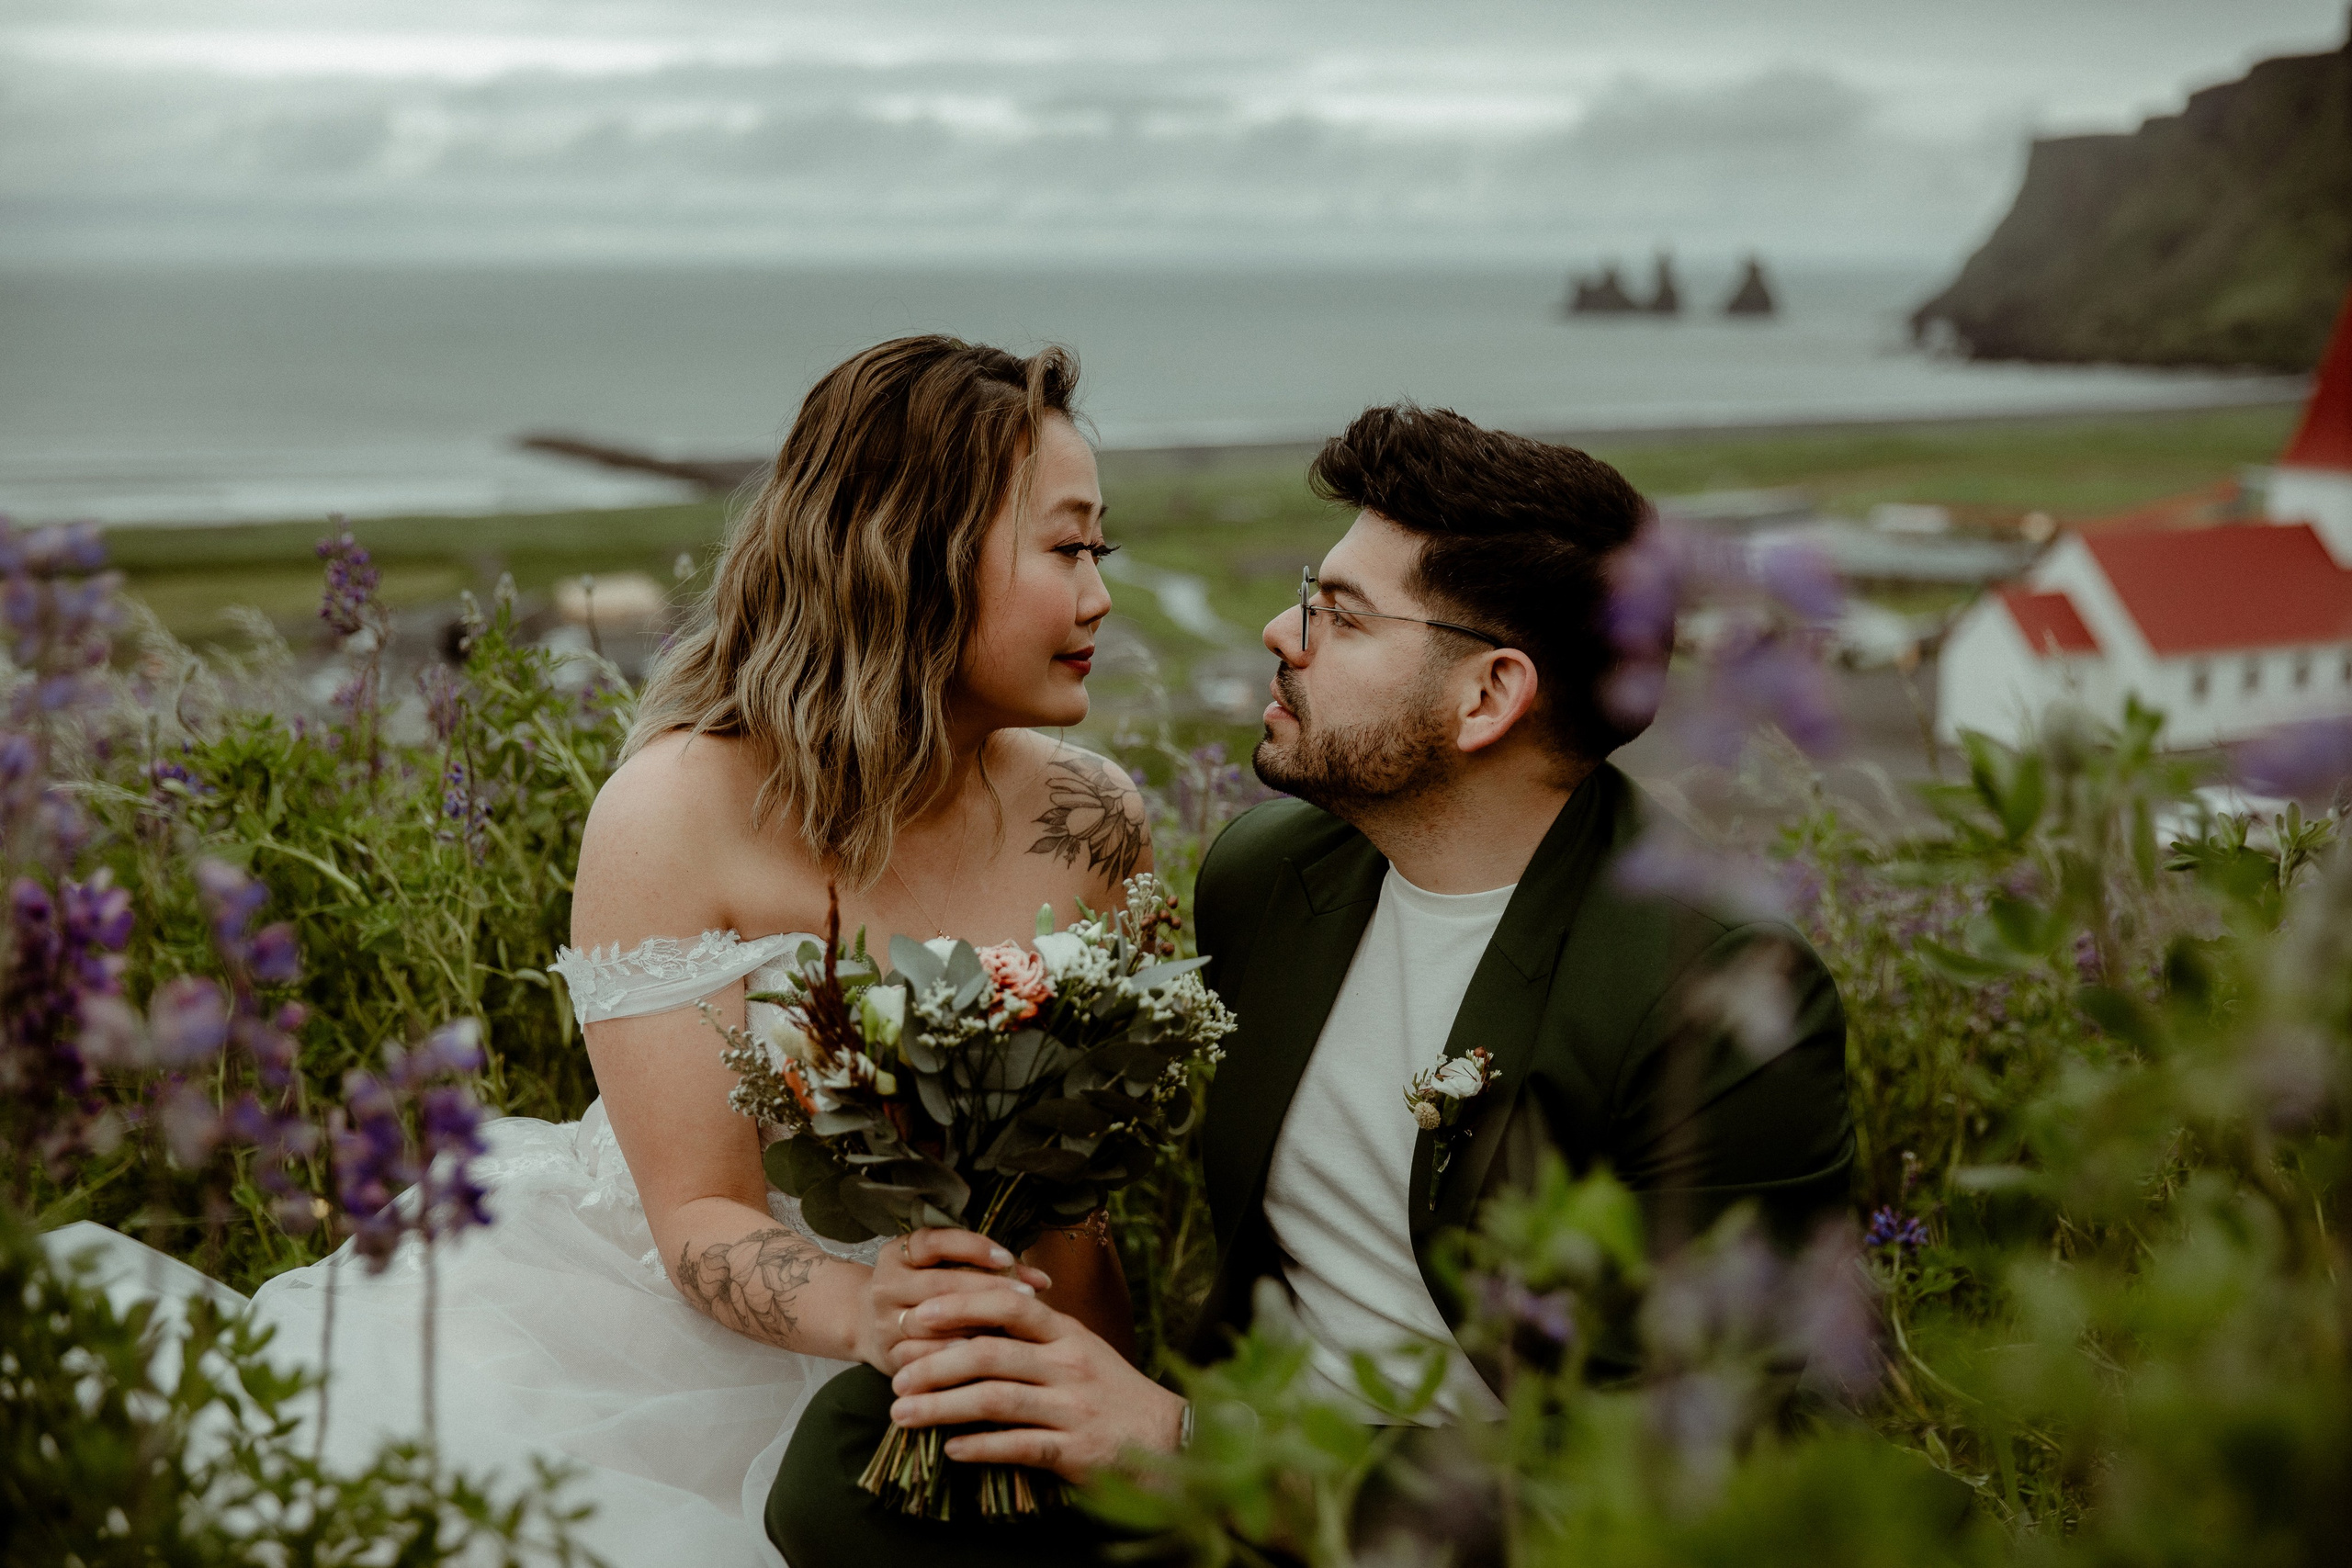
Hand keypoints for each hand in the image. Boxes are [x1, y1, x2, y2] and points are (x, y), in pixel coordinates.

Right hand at [857, 1228, 1051, 1375]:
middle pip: (938, 1284)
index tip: (1007, 1259)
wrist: (868, 1326)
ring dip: (975, 1325)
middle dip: (985, 1290)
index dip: (972, 1247)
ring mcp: (884, 1322)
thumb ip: (988, 1269)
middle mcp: (885, 1284)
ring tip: (1012, 1328)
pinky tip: (984, 1358)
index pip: (934, 1242)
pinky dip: (955, 1356)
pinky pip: (924, 1357)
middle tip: (1026, 1297)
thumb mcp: (943, 1269)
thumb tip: (1043, 1279)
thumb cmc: (925, 1292)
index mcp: (898, 1253)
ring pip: (932, 1322)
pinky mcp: (889, 1356)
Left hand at [887, 1286, 1186, 1482]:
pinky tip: (951, 1449)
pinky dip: (981, 1447)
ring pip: (996, 1400)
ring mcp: (1072, 1406)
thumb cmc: (1111, 1391)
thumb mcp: (1079, 1348)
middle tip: (895, 1377)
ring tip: (902, 1415)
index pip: (1007, 1306)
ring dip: (942, 1407)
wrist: (1167, 1438)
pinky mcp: (1075, 1450)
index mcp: (1066, 1332)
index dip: (958, 1307)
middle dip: (934, 1364)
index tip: (916, 1316)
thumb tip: (968, 1323)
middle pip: (989, 1354)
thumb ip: (1033, 1334)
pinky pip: (1019, 1446)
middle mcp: (1068, 1363)